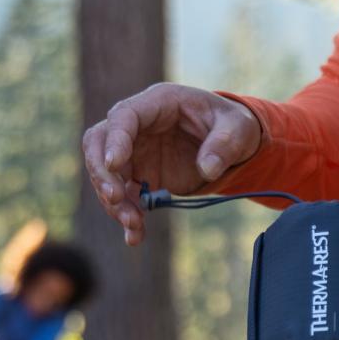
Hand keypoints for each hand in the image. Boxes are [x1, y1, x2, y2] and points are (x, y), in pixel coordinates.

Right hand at [82, 83, 262, 245]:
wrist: (232, 142)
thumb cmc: (233, 125)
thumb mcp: (239, 128)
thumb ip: (224, 145)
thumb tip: (207, 169)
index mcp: (159, 102)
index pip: (124, 116)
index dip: (115, 139)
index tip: (114, 165)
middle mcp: (138, 125)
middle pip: (99, 143)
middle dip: (102, 172)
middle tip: (116, 199)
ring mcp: (135, 151)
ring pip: (107, 174)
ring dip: (114, 202)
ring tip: (135, 226)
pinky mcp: (139, 175)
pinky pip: (123, 195)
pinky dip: (125, 215)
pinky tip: (135, 237)